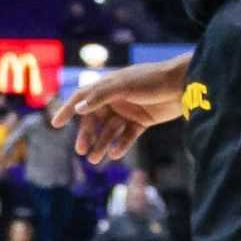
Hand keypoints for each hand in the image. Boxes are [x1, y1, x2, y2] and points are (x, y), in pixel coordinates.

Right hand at [51, 61, 188, 163]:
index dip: (68, 110)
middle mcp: (115, 99)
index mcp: (107, 86)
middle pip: (95, 120)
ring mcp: (129, 110)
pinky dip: (120, 145)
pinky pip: (127, 135)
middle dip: (87, 135)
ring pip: (110, 131)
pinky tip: (114, 154)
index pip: (81, 98)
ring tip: (95, 160)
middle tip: (81, 151)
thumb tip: (78, 108)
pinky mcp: (143, 121)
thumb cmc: (152, 80)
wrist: (184, 84)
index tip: (55, 124)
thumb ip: (100, 96)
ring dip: (102, 144)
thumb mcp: (123, 85)